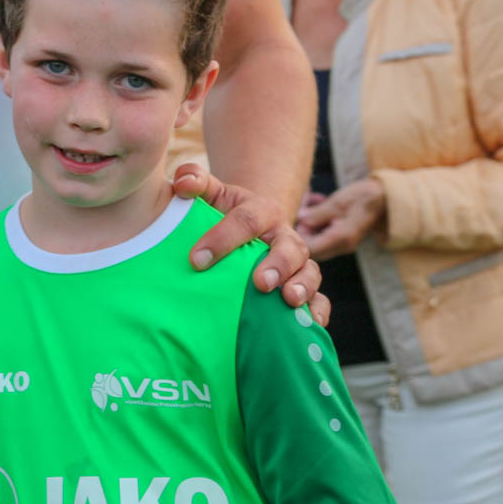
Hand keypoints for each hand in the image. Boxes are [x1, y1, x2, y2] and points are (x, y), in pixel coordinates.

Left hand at [171, 164, 328, 324]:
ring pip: (309, 272)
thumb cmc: (222, 213)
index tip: (197, 260)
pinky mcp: (305, 285)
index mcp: (261, 210)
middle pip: (288, 248)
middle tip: (260, 283)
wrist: (248, 228)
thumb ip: (193, 180)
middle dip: (277, 265)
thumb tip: (183, 182)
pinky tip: (311, 323)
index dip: (222, 239)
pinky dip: (318, 310)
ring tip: (289, 300)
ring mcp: (298, 262)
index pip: (246, 221)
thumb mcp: (210, 194)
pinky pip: (320, 299)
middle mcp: (284, 236)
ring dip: (302, 286)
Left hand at [297, 177, 385, 260]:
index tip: (291, 219)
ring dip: (307, 218)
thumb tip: (298, 220)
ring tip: (308, 197)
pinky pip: (323, 230)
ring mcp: (342, 241)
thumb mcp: (339, 202)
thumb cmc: (364, 197)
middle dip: (300, 225)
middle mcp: (342, 245)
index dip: (296, 237)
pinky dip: (316, 216)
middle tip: (299, 205)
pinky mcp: (341, 234)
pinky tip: (316, 199)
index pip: (310, 249)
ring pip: (315, 236)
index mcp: (342, 238)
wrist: (386, 197)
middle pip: (311, 245)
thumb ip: (318, 213)